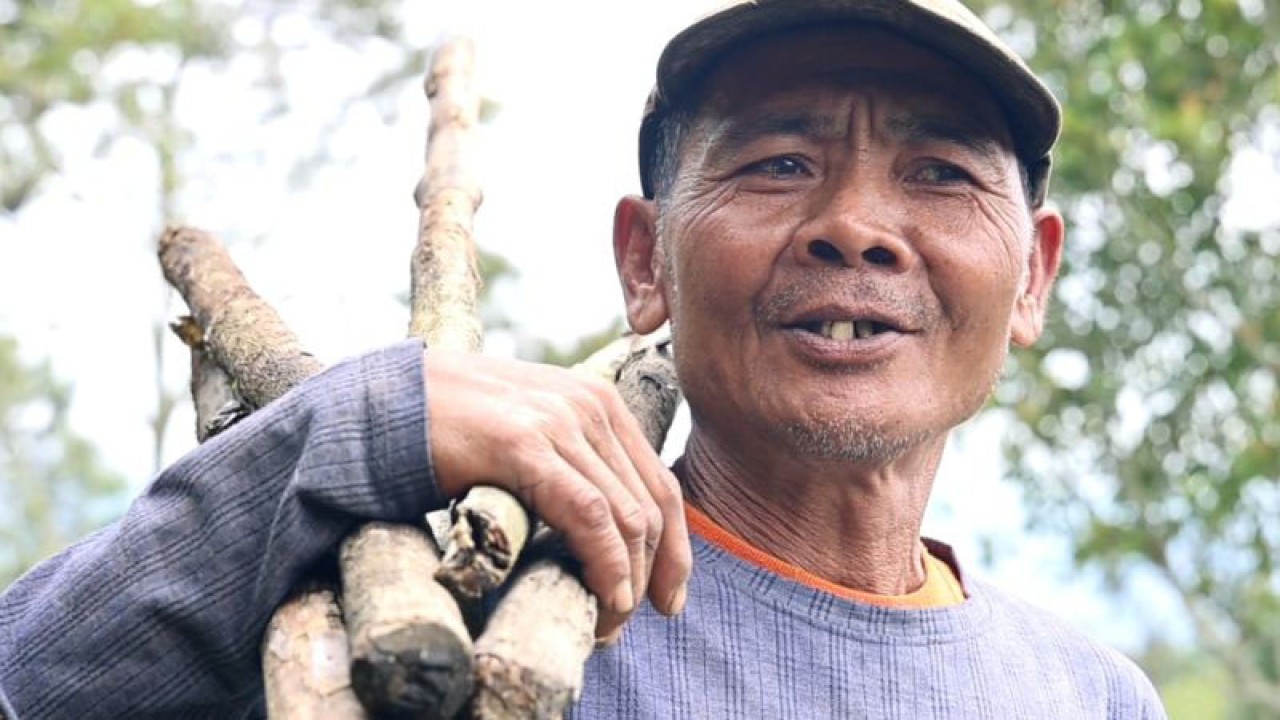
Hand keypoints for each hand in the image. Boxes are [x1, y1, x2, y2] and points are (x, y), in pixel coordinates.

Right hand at [424, 349, 691, 641]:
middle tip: (628, 621)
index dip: (674, 548)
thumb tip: (602, 530)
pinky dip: (606, 565)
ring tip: (605, 623)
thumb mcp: (527, 435)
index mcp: (597, 401)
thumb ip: (568, 463)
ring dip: (626, 582)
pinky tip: (603, 599)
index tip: (670, 597)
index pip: (658, 484)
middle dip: (654, 574)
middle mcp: (589, 405)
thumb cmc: (449, 428)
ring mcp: (560, 421)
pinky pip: (590, 515)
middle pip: (651, 505)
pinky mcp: (526, 444)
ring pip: (627, 517)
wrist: (382, 403)